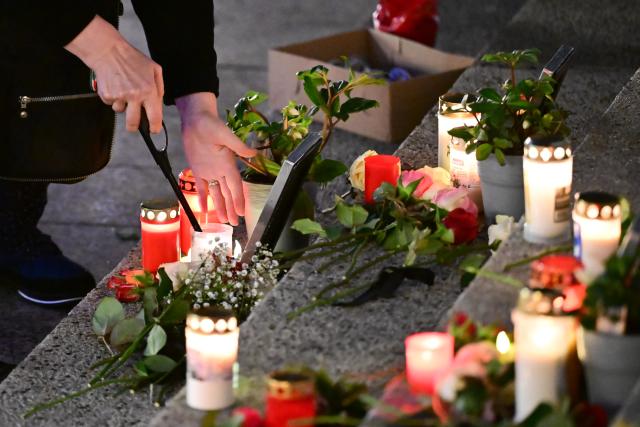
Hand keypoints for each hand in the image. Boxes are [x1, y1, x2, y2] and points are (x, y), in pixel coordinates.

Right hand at [65, 15, 163, 132]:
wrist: (108, 51)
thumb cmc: (133, 59)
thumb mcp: (155, 69)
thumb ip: (159, 88)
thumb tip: (159, 104)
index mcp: (149, 91)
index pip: (154, 117)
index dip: (155, 127)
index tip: (154, 130)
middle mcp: (135, 96)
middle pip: (133, 123)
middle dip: (134, 127)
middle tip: (134, 125)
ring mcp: (119, 96)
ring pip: (120, 111)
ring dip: (122, 105)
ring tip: (122, 89)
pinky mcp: (106, 95)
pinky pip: (110, 103)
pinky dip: (112, 97)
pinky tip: (114, 85)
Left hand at [176, 93, 256, 225]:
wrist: (196, 119)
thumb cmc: (211, 124)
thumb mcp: (225, 134)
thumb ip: (237, 146)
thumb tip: (253, 154)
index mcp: (228, 164)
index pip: (235, 186)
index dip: (239, 200)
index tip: (242, 212)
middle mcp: (220, 170)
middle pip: (228, 194)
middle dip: (232, 208)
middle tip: (235, 223)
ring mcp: (209, 171)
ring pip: (217, 194)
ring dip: (221, 207)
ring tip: (225, 220)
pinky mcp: (198, 169)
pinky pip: (201, 188)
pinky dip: (203, 199)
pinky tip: (205, 210)